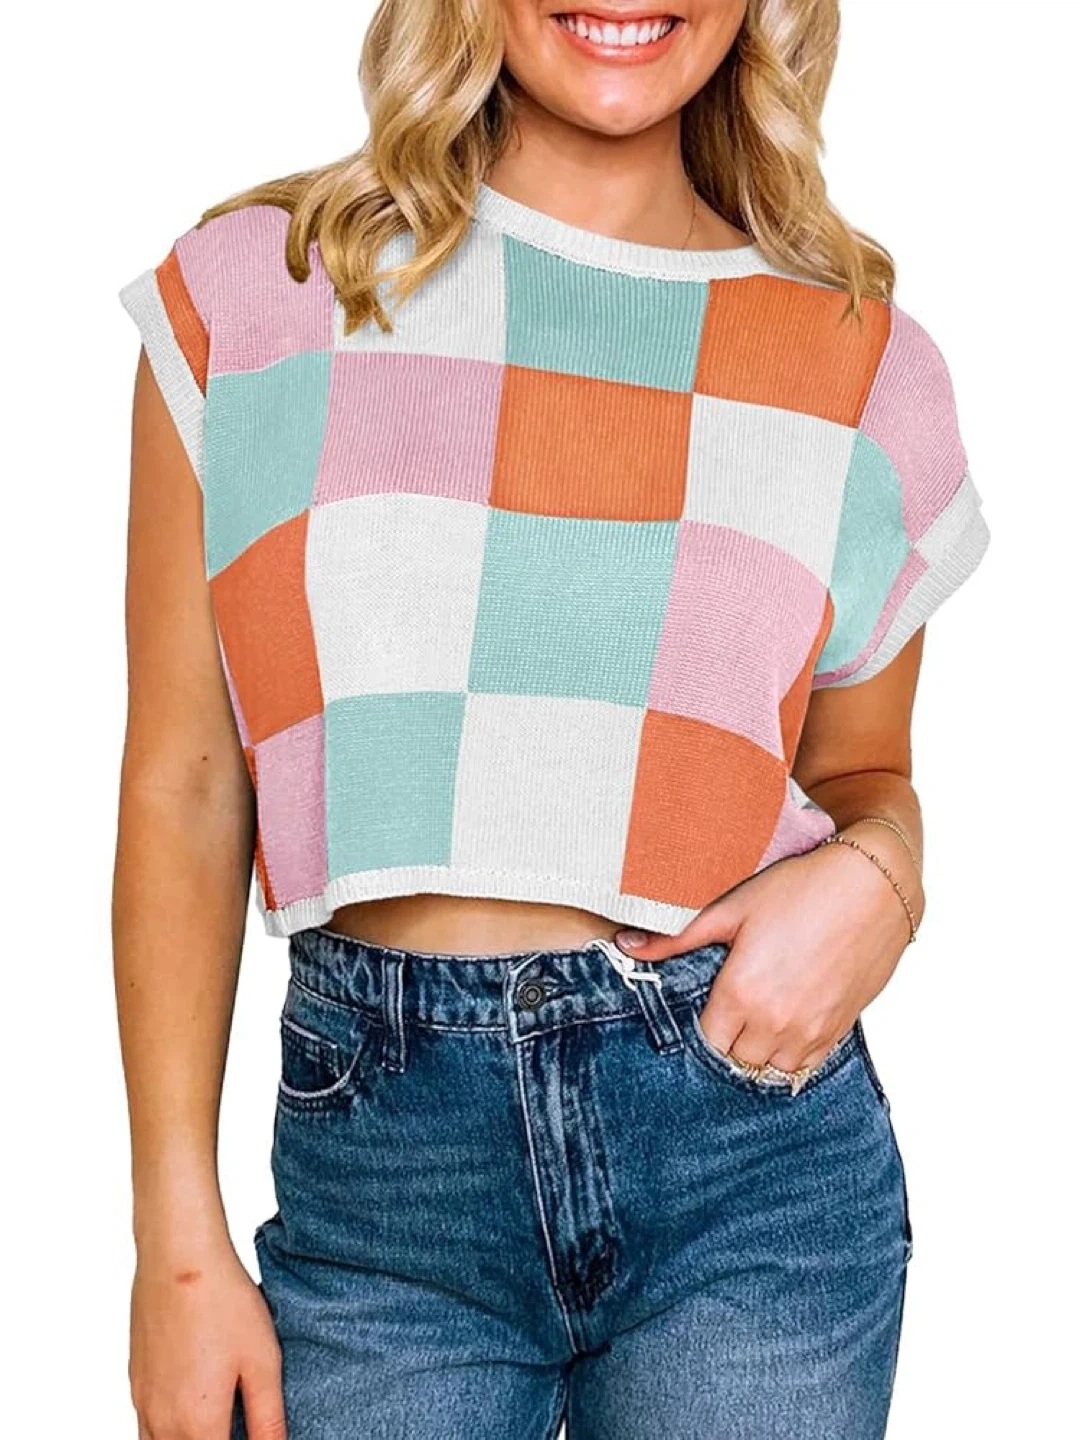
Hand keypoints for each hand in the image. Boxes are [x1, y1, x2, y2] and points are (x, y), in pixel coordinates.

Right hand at [130, 1231, 284, 1438]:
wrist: (178, 1257)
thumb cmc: (224, 1303)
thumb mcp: (263, 1361)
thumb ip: (268, 1420)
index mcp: (199, 1424)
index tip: (251, 1435)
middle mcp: (163, 1422)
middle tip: (236, 1426)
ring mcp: (143, 1403)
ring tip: (217, 1423)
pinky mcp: (135, 1382)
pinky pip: (146, 1429)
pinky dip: (168, 1433)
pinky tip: (193, 1405)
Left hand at [614, 839, 915, 1075]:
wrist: (872, 886)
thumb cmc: (800, 889)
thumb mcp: (732, 908)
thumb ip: (677, 938)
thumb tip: (625, 945)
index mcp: (742, 993)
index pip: (707, 1040)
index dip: (703, 1024)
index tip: (706, 1004)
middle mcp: (775, 1021)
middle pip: (736, 1059)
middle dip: (729, 1040)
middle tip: (730, 1010)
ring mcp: (811, 1030)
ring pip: (771, 1069)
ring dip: (759, 1051)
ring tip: (758, 1018)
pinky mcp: (840, 1029)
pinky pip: (806, 1067)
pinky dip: (792, 1055)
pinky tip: (787, 1026)